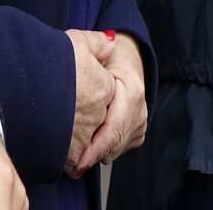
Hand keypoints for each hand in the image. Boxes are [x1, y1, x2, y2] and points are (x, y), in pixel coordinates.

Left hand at [72, 31, 147, 174]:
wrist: (127, 57)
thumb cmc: (108, 58)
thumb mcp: (97, 52)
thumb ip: (94, 50)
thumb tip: (94, 51)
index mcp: (132, 91)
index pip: (114, 129)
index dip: (94, 149)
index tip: (76, 163)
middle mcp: (141, 108)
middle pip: (115, 143)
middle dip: (92, 155)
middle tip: (71, 163)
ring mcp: (141, 120)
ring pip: (117, 148)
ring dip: (98, 152)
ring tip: (78, 150)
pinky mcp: (138, 130)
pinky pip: (120, 148)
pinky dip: (106, 148)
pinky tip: (93, 139)